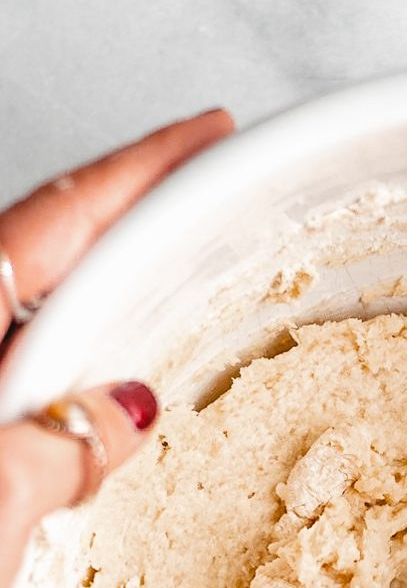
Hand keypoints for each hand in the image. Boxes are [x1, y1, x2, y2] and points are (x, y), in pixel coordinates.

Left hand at [0, 110, 233, 587]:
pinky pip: (20, 412)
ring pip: (29, 343)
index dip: (136, 174)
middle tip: (201, 216)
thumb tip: (121, 408)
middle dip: (123, 238)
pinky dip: (68, 408)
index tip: (205, 137)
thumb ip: (59, 450)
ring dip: (100, 330)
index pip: (50, 224)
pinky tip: (96, 432)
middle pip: (36, 269)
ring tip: (169, 323)